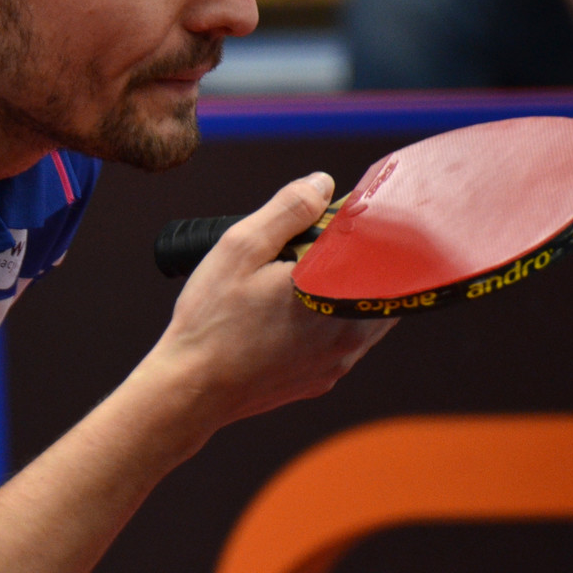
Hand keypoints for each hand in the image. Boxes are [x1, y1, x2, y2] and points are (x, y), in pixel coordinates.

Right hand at [137, 173, 394, 430]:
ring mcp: (339, 362)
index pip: (382, 251)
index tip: (340, 213)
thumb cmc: (211, 319)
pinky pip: (342, 341)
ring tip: (300, 275)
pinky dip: (329, 320)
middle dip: (355, 259)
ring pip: (363, 314)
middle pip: (379, 283)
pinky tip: (291, 313)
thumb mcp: (241, 248)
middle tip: (313, 241)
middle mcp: (350, 334)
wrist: (191, 389)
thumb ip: (287, 210)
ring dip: (344, 290)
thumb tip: (322, 183)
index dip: (365, 227)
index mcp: (337, 296)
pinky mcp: (322, 379)